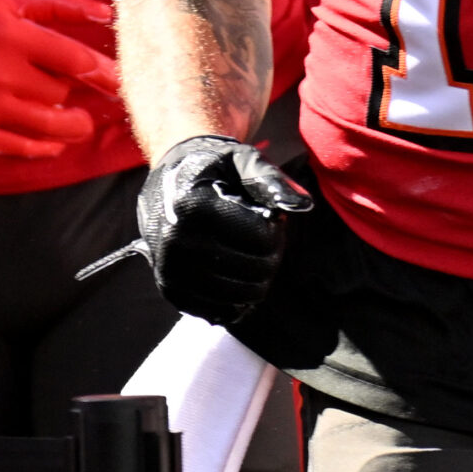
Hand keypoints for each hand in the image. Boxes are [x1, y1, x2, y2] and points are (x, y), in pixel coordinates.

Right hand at [0, 0, 118, 156]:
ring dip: (72, 127)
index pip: (72, 59)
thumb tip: (106, 14)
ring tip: (80, 124)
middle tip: (74, 90)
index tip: (120, 81)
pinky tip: (55, 144)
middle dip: (71, 91)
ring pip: (48, 125)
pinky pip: (20, 148)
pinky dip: (43, 149)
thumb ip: (59, 4)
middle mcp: (1, 73)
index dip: (102, 72)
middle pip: (60, 92)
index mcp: (12, 36)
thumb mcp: (8, 2)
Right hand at [136, 135, 312, 325]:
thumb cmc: (212, 168)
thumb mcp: (241, 160)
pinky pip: (216, 311)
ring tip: (253, 257)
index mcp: (193, 206)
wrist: (167, 182)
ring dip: (258, 281)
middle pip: (251, 270)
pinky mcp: (169, 290)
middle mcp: (176, 242)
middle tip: (266, 241)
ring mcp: (169, 270)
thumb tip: (304, 206)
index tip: (270, 218)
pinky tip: (240, 280)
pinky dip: (236, 302)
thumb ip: (272, 180)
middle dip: (271, 257)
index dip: (276, 230)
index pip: (260, 239)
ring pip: (237, 296)